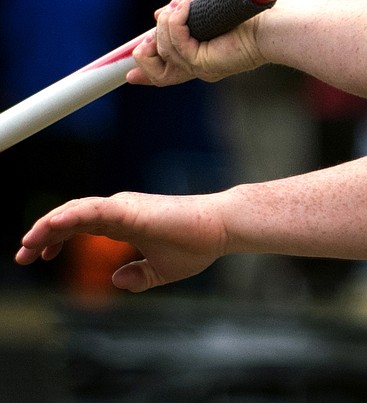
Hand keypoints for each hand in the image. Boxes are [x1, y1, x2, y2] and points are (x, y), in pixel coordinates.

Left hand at [14, 192, 228, 292]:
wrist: (222, 229)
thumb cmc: (198, 244)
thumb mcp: (162, 270)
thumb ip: (138, 275)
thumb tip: (117, 281)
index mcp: (124, 222)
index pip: (78, 226)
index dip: (53, 239)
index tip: (37, 257)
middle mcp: (120, 210)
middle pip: (70, 217)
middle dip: (42, 235)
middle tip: (23, 255)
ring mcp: (125, 207)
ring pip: (75, 210)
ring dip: (48, 226)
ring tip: (28, 244)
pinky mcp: (132, 210)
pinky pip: (93, 210)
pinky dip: (70, 216)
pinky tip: (54, 225)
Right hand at [127, 0, 266, 85]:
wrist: (274, 22)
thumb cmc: (248, 11)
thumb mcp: (206, 6)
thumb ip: (182, 12)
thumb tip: (156, 16)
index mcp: (203, 56)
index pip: (168, 71)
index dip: (147, 71)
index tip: (129, 73)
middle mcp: (200, 66)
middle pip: (158, 73)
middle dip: (147, 50)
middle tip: (156, 24)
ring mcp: (200, 67)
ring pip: (162, 52)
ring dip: (166, 24)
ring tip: (181, 6)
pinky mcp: (202, 63)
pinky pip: (174, 44)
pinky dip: (174, 22)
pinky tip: (184, 8)